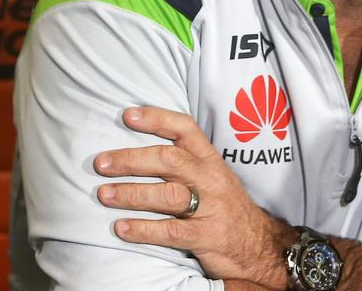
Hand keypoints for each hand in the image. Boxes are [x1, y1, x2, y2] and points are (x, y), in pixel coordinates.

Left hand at [94, 107, 294, 289]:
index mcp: (211, 160)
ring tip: (104, 194)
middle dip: (131, 159)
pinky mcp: (206, 236)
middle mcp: (210, 179)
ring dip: (131, 193)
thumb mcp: (213, 177)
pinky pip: (170, 231)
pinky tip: (121, 228)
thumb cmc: (226, 208)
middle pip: (169, 160)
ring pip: (168, 195)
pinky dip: (143, 229)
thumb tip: (140, 151)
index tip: (127, 116)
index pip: (185, 129)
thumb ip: (185, 164)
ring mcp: (210, 208)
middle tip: (102, 163)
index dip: (157, 119)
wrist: (260, 245)